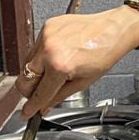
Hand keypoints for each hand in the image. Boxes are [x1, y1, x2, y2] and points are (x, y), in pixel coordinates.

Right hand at [14, 7, 138, 116]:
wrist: (114, 29)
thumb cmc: (105, 53)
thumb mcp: (83, 82)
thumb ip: (59, 96)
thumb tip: (44, 106)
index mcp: (59, 66)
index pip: (38, 93)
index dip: (31, 107)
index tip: (26, 113)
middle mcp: (49, 50)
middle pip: (24, 79)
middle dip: (30, 90)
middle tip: (40, 93)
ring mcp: (46, 36)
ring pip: (27, 63)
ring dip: (36, 72)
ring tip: (56, 70)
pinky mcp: (47, 26)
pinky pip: (36, 47)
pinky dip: (42, 55)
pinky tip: (58, 55)